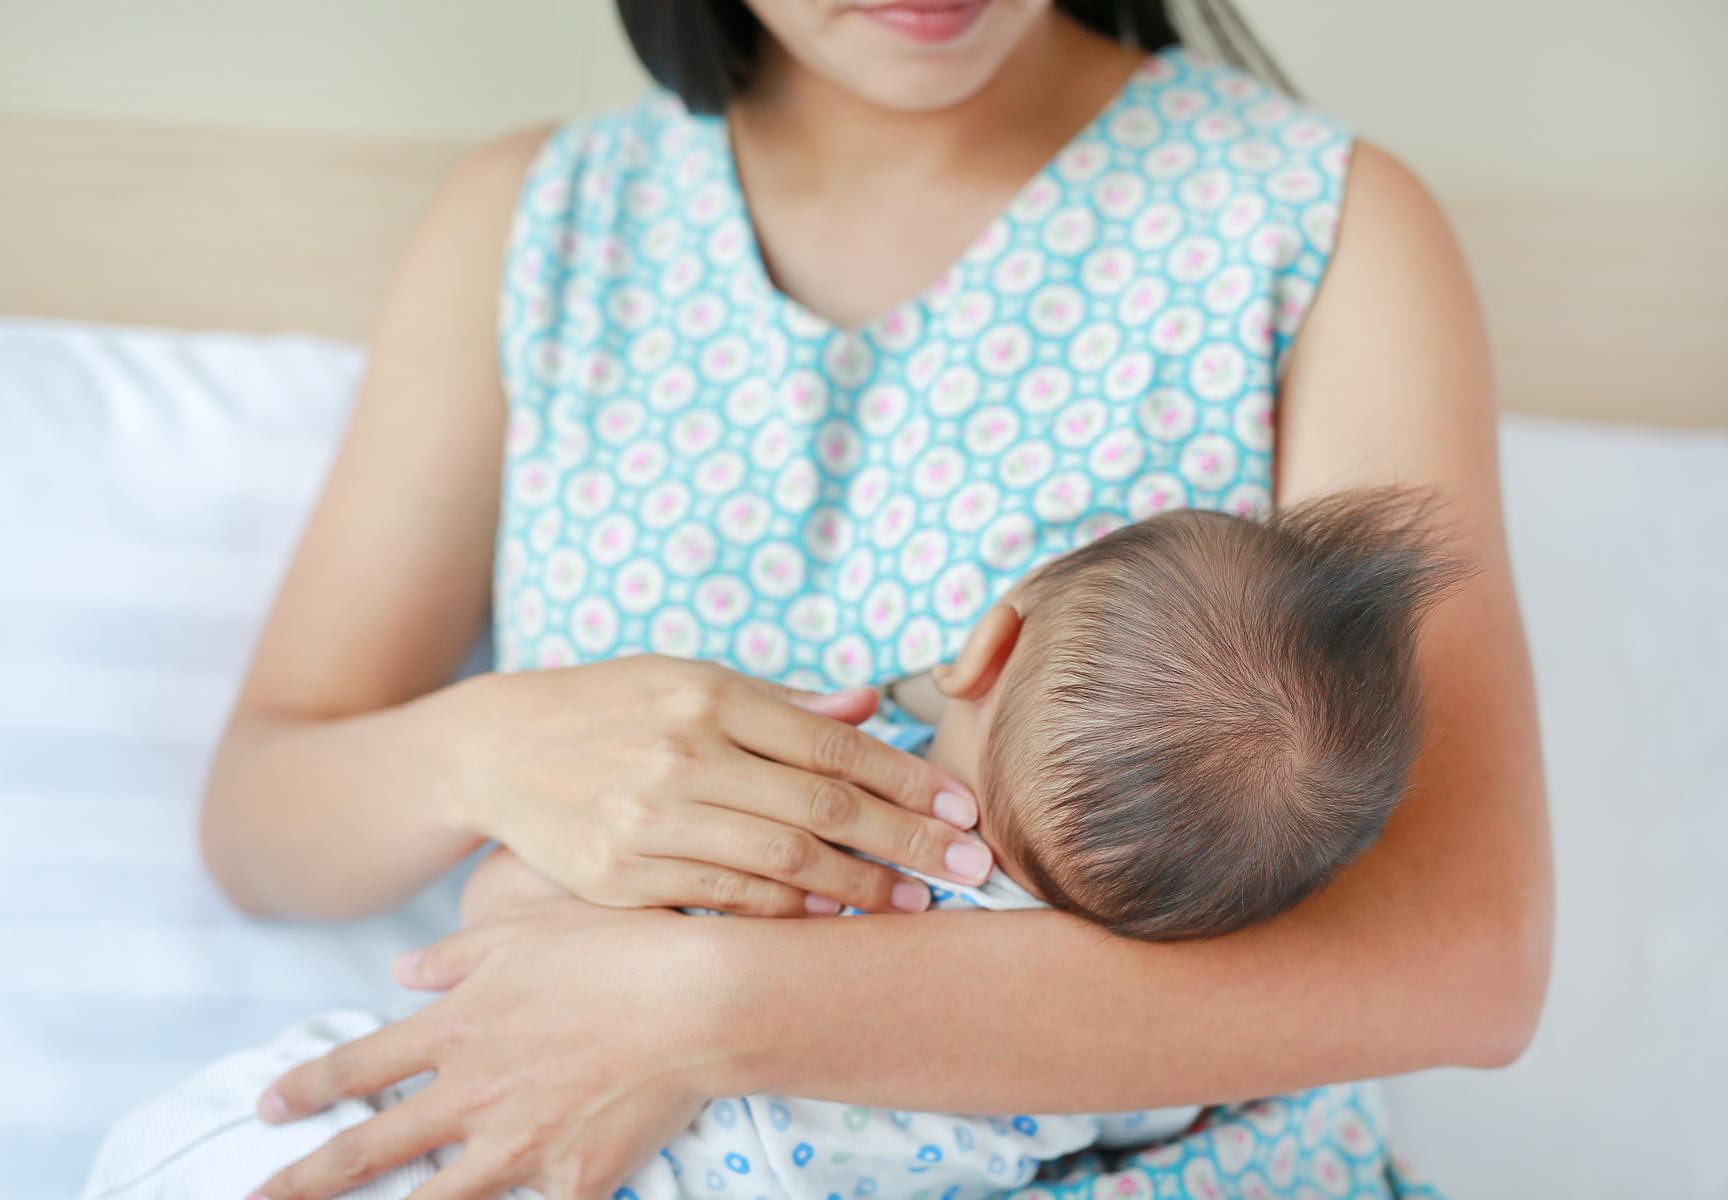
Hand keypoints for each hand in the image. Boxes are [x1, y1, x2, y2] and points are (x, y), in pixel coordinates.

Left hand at [251, 904, 733, 1199]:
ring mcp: (519, 1145)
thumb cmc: (620, 949)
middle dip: (300, 1182)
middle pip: (367, 1150)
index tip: (268, 1107)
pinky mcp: (572, 1180)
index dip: (305, 1088)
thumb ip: (457, 953)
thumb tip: (404, 970)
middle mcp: (473, 1093)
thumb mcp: (528, 926)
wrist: (702, 1000)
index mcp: (458, 1026)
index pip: (359, 1066)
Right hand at [438, 654, 990, 915]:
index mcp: (711, 694)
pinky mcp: (620, 876)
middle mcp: (684, 752)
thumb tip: (870, 704)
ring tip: (916, 904)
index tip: (962, 809)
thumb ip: (781, 702)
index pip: (833, 743)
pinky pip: (725, 900)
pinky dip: (786, 915)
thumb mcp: (688, 679)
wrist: (496, 747)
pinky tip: (833, 920)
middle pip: (822, 806)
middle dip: (909, 842)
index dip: (908, 780)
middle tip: (970, 868)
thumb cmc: (611, 705)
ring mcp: (649, 818)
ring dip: (860, 888)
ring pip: (782, 861)